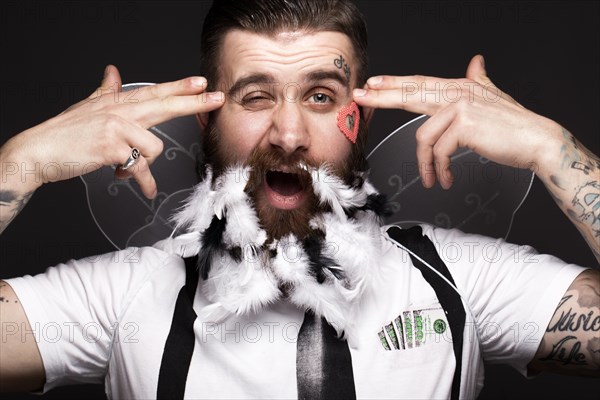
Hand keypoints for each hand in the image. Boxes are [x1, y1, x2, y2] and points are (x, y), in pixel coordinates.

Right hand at [2, 65, 224, 197]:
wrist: (40, 151)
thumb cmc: (65, 132)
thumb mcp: (88, 106)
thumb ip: (106, 90)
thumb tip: (113, 72)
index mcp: (118, 103)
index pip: (155, 92)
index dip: (179, 87)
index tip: (202, 82)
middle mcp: (120, 111)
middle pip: (164, 105)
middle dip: (194, 102)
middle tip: (217, 98)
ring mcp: (117, 128)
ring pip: (154, 146)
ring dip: (145, 163)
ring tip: (126, 170)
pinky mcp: (113, 148)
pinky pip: (140, 168)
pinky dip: (143, 182)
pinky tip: (146, 190)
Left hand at [353, 55, 559, 188]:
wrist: (535, 141)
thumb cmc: (512, 125)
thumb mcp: (492, 97)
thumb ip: (479, 79)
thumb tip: (476, 61)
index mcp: (458, 87)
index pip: (419, 83)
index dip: (394, 83)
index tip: (372, 84)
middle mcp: (457, 93)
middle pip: (411, 94)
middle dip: (382, 96)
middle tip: (360, 98)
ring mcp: (460, 107)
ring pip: (424, 136)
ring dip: (425, 164)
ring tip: (430, 178)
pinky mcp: (464, 125)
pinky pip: (438, 151)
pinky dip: (439, 169)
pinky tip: (444, 179)